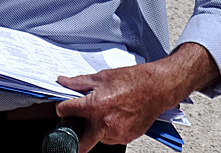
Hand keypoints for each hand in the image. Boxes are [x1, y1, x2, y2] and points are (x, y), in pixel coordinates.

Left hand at [54, 43, 217, 152]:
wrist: (158, 88)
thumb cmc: (134, 81)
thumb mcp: (102, 77)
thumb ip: (79, 82)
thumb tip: (63, 82)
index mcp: (96, 106)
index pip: (66, 111)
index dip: (62, 108)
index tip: (63, 107)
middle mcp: (105, 123)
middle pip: (81, 144)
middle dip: (73, 138)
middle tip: (72, 128)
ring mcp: (117, 133)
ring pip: (96, 139)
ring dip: (94, 130)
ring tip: (102, 113)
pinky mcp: (126, 138)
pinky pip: (110, 139)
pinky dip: (108, 130)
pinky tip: (113, 116)